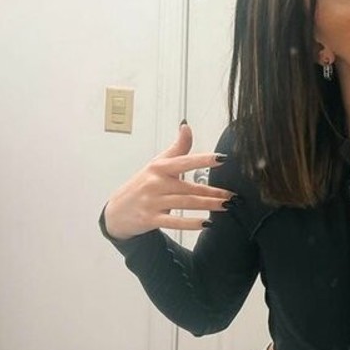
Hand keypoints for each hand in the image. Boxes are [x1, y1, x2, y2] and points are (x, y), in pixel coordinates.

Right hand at [102, 122, 234, 238]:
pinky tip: (207, 223)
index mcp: (160, 168)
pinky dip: (192, 223)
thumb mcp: (157, 164)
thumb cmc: (142, 184)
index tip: (222, 158)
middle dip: (213, 192)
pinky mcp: (151, 219)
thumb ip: (177, 148)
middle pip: (190, 188)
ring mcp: (153, 202)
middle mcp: (156, 183)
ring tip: (226, 206)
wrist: (117, 211)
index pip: (184, 161)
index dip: (204, 159)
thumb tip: (186, 126)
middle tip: (233, 195)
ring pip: (186, 203)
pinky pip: (175, 222)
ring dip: (208, 206)